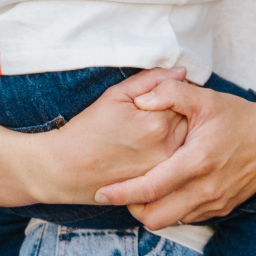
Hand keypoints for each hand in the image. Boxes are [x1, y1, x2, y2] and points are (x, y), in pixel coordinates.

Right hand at [20, 68, 188, 204]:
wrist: (64, 170)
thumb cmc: (87, 129)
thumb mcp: (115, 95)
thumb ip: (151, 79)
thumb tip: (182, 71)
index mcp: (157, 123)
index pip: (185, 98)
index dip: (174, 93)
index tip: (160, 96)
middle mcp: (166, 149)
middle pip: (191, 122)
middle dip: (180, 113)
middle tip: (156, 112)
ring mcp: (164, 170)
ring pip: (187, 143)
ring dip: (178, 133)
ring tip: (150, 131)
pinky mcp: (158, 184)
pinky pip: (177, 163)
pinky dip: (172, 153)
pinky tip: (149, 148)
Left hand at [92, 78, 255, 230]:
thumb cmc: (239, 117)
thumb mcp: (206, 98)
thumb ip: (170, 93)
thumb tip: (140, 100)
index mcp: (197, 161)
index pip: (150, 188)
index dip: (121, 193)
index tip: (101, 192)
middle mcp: (205, 188)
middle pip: (155, 218)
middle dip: (133, 209)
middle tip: (123, 191)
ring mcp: (214, 202)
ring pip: (170, 221)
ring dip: (152, 210)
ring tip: (144, 189)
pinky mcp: (221, 209)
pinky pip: (188, 218)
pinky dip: (173, 209)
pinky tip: (170, 189)